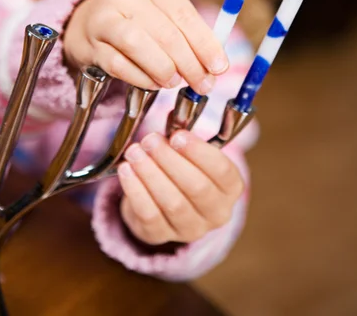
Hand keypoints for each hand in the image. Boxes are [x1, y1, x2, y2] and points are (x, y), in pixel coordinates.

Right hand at [63, 0, 227, 93]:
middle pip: (165, 33)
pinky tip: (154, 84)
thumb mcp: (163, 16)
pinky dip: (141, 78)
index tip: (219, 67)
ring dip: (163, 69)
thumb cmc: (137, 22)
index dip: (205, 44)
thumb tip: (216, 65)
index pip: (184, 15)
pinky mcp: (89, 44)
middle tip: (203, 85)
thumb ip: (189, 35)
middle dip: (190, 64)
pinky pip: (118, 65)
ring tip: (175, 83)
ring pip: (138, 45)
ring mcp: (104, 18)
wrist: (87, 23)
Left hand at [117, 130, 243, 244]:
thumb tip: (171, 120)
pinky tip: (126, 170)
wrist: (163, 202)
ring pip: (172, 202)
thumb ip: (185, 137)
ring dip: (150, 173)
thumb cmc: (183, 167)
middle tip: (150, 140)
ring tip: (135, 152)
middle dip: (170, 160)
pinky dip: (135, 190)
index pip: (222, 171)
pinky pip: (148, 214)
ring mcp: (190, 229)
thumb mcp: (191, 152)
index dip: (199, 152)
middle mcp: (217, 213)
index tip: (178, 135)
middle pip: (196, 188)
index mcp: (231, 188)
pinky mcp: (161, 236)